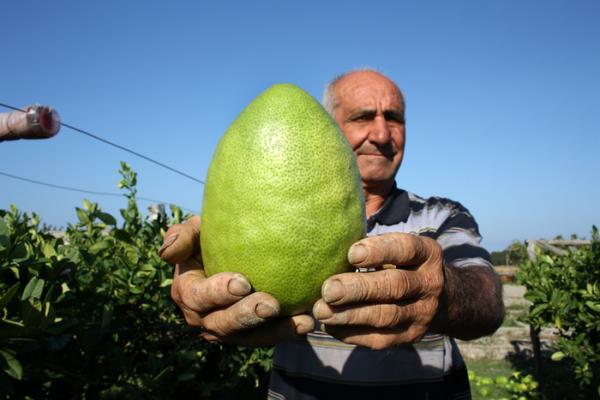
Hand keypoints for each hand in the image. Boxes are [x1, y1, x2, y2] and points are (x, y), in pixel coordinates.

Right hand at [159, 216, 314, 345]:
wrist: (233, 252)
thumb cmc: (211, 237)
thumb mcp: (194, 230)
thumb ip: (182, 236)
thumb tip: (166, 252)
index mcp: (186, 291)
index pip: (198, 296)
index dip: (218, 292)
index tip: (243, 282)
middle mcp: (202, 317)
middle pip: (222, 323)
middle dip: (246, 316)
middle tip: (271, 303)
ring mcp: (226, 329)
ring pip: (248, 337)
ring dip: (274, 331)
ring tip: (301, 321)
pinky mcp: (248, 334)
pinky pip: (267, 337)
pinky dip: (287, 331)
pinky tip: (308, 322)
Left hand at [312, 233, 443, 349]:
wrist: (440, 299)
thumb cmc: (402, 263)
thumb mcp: (398, 248)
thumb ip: (371, 246)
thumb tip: (329, 245)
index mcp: (427, 254)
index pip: (406, 249)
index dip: (379, 251)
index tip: (351, 253)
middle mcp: (429, 284)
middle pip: (394, 286)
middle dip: (358, 288)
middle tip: (328, 289)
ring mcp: (422, 313)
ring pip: (386, 316)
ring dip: (350, 315)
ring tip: (321, 310)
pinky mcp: (410, 337)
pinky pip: (380, 339)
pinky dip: (351, 333)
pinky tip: (330, 325)